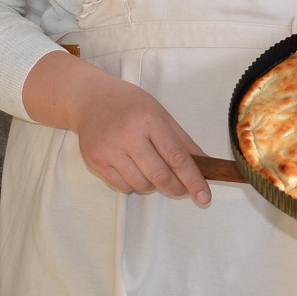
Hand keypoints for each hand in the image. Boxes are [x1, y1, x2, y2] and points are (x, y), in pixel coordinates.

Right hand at [73, 77, 212, 204]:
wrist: (91, 99)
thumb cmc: (129, 104)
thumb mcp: (160, 113)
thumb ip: (183, 141)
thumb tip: (205, 163)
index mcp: (149, 120)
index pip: (176, 157)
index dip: (193, 180)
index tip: (204, 196)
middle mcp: (128, 135)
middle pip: (160, 176)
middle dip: (176, 188)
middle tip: (182, 189)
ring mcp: (109, 150)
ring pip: (141, 185)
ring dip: (153, 185)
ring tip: (151, 169)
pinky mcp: (96, 161)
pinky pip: (123, 187)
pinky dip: (134, 184)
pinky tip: (132, 168)